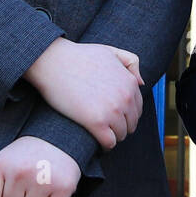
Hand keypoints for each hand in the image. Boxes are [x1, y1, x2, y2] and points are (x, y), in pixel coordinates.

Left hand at [0, 137, 81, 196]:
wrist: (58, 137)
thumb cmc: (25, 155)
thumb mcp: (3, 166)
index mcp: (1, 166)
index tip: (6, 195)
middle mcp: (20, 172)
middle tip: (27, 186)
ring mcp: (43, 180)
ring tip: (39, 188)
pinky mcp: (63, 187)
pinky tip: (51, 193)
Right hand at [24, 37, 143, 149]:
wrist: (54, 62)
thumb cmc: (78, 56)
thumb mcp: (110, 51)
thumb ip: (130, 62)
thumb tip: (142, 83)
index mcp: (130, 82)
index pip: (137, 109)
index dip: (125, 114)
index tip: (112, 115)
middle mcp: (125, 97)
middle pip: (131, 124)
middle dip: (120, 126)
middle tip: (104, 125)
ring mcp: (112, 111)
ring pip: (121, 135)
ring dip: (111, 136)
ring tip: (98, 132)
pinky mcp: (96, 123)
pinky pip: (109, 143)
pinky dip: (104, 146)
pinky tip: (96, 142)